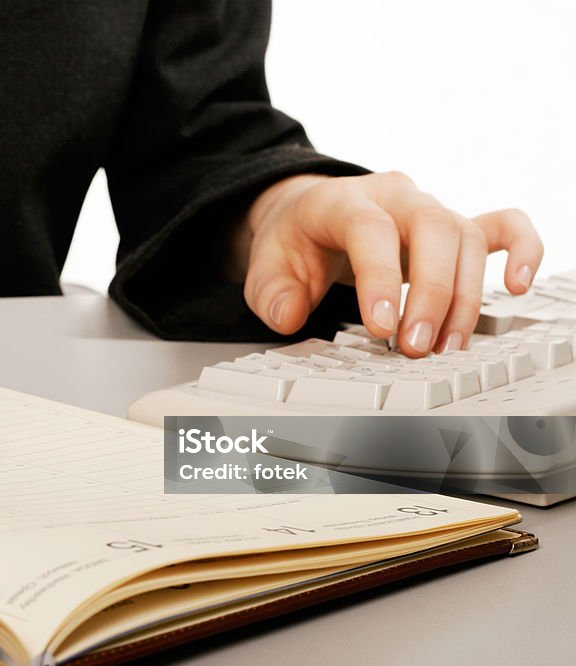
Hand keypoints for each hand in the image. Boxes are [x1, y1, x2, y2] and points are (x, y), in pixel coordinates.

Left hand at [237, 172, 542, 355]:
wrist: (306, 215)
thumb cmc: (293, 241)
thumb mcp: (265, 267)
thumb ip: (272, 294)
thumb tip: (290, 316)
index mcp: (340, 200)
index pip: (370, 227)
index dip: (379, 276)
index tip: (381, 326)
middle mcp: (392, 197)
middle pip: (432, 227)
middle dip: (430, 293)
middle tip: (415, 346)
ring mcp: (427, 208)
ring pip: (465, 237)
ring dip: (463, 297)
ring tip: (444, 347)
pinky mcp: (451, 225)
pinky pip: (502, 225)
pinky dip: (520, 250)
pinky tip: (516, 286)